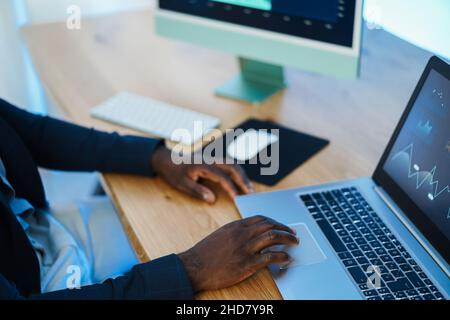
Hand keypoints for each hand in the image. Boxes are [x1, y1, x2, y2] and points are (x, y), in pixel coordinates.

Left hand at [151, 145, 253, 202]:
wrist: (166, 159)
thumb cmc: (173, 173)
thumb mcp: (182, 184)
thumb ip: (197, 191)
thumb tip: (212, 199)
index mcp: (203, 165)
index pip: (222, 177)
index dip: (231, 188)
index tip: (238, 198)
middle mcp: (210, 159)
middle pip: (232, 166)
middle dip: (243, 179)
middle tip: (251, 193)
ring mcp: (212, 158)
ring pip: (232, 164)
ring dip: (242, 175)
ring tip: (249, 188)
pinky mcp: (212, 160)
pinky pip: (228, 164)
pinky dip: (237, 172)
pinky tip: (241, 180)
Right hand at [178, 215, 298, 292]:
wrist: (194, 266)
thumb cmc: (205, 253)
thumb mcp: (220, 235)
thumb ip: (236, 232)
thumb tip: (250, 232)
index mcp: (236, 226)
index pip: (262, 219)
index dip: (275, 222)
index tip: (282, 226)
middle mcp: (242, 234)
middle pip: (270, 226)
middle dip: (285, 229)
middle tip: (293, 234)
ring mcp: (245, 248)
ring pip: (273, 238)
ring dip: (287, 239)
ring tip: (294, 243)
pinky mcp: (247, 264)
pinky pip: (270, 257)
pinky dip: (282, 256)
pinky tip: (286, 258)